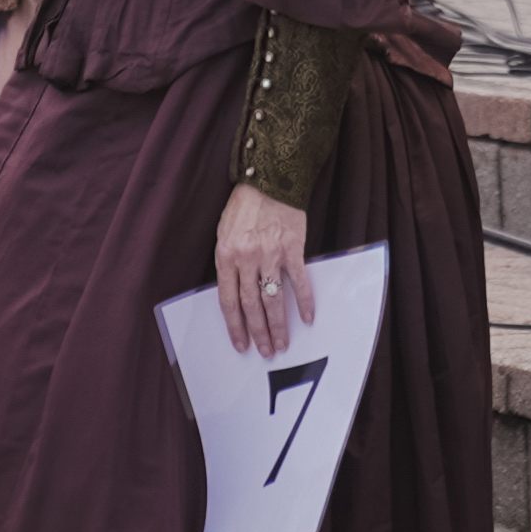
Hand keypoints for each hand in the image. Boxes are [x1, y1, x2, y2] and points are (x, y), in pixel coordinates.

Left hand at [217, 183, 313, 356]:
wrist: (269, 179)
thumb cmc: (244, 206)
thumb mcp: (224, 233)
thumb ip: (228, 263)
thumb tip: (235, 292)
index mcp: (226, 256)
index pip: (228, 301)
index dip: (235, 327)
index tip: (241, 345)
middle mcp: (247, 259)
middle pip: (251, 306)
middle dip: (258, 333)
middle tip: (266, 352)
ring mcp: (270, 255)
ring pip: (274, 299)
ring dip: (278, 325)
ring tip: (283, 344)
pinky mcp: (293, 248)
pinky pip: (299, 281)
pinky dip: (304, 302)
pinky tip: (307, 318)